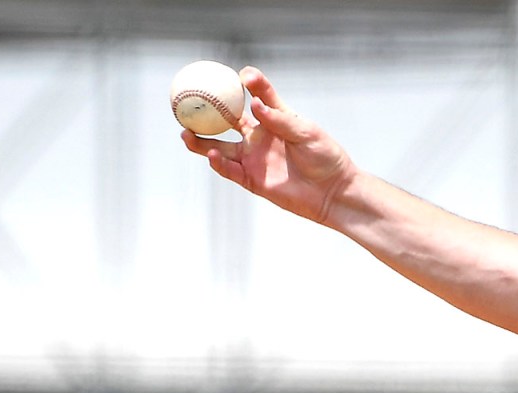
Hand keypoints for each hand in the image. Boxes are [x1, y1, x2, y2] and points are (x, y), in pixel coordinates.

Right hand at [182, 67, 359, 226]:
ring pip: (219, 148)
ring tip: (185, 132)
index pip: (255, 97)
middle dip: (205, 113)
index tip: (239, 75)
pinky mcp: (252, 180)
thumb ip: (279, 119)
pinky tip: (210, 154)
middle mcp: (258, 137)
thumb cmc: (325, 157)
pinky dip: (218, 164)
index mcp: (272, 120)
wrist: (333, 192)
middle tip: (188, 103)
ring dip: (201, 142)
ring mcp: (253, 159)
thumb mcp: (306, 133)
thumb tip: (254, 104)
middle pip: (224, 122)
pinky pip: (230, 171)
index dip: (247, 83)